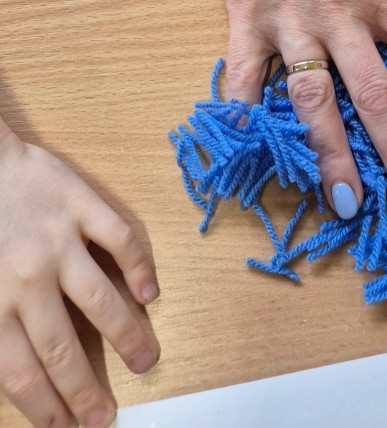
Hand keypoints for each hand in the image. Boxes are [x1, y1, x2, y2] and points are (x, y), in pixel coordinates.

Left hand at [0, 125, 159, 427]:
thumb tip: (11, 368)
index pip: (21, 372)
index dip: (46, 407)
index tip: (66, 427)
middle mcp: (26, 277)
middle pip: (61, 348)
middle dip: (86, 390)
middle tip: (106, 415)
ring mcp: (59, 240)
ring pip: (99, 300)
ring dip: (125, 336)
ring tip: (145, 360)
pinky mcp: (81, 204)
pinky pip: (119, 240)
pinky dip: (138, 268)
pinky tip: (150, 292)